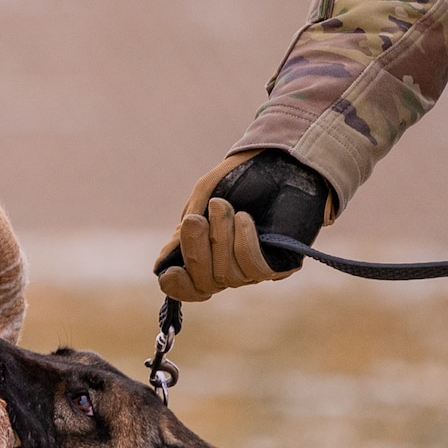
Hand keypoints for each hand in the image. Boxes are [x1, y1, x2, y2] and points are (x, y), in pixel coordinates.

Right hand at [155, 149, 331, 302]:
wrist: (283, 160)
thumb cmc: (242, 176)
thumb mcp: (205, 196)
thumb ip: (186, 227)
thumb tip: (165, 261)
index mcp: (208, 254)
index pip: (191, 287)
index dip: (179, 287)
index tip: (171, 272)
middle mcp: (230, 267)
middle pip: (205, 283)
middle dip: (195, 252)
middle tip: (195, 221)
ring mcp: (254, 269)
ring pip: (227, 275)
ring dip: (220, 238)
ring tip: (222, 206)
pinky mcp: (280, 264)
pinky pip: (254, 267)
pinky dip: (243, 241)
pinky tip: (244, 218)